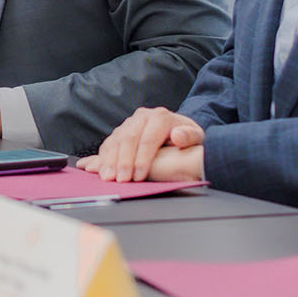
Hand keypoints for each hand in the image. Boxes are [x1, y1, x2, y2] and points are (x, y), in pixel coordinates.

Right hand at [81, 106, 203, 181]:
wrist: (176, 129)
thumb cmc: (186, 137)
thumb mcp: (196, 136)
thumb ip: (190, 136)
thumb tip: (178, 135)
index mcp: (160, 117)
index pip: (148, 139)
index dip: (142, 159)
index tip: (139, 176)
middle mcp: (142, 116)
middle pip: (129, 139)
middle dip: (124, 161)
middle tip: (121, 180)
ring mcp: (129, 123)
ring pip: (116, 141)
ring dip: (110, 160)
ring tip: (108, 177)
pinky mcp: (120, 131)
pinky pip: (108, 143)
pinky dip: (103, 157)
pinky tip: (101, 169)